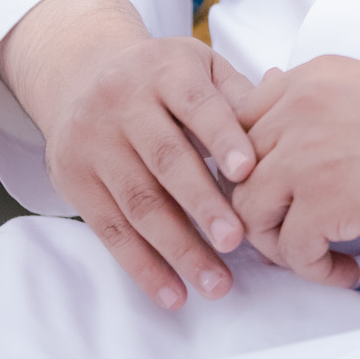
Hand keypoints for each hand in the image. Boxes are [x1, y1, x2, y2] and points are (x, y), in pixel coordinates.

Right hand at [0, 0, 259, 310]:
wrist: (82, 71)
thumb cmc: (162, 76)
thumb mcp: (199, 66)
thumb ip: (238, 96)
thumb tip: (285, 118)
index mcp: (164, 70)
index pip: (196, 104)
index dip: (222, 137)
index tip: (248, 172)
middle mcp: (123, 102)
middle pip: (165, 159)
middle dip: (202, 204)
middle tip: (236, 240)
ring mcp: (94, 142)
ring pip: (139, 202)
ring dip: (178, 249)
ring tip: (216, 282)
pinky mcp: (74, 179)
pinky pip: (109, 230)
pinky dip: (142, 266)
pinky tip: (173, 293)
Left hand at [229, 57, 359, 287]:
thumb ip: (314, 99)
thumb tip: (265, 93)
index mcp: (312, 77)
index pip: (238, 123)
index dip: (249, 166)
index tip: (279, 192)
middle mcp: (301, 107)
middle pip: (235, 170)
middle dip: (258, 209)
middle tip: (294, 233)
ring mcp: (309, 153)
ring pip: (249, 213)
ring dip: (278, 244)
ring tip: (316, 254)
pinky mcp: (326, 201)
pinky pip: (290, 250)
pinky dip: (315, 270)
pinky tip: (347, 268)